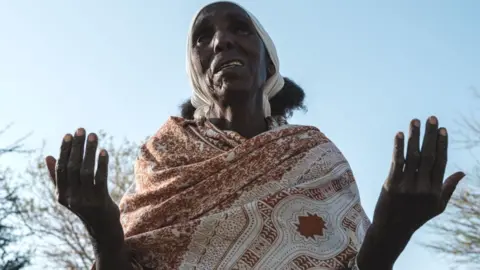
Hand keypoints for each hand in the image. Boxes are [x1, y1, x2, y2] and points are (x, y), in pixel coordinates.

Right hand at [45, 128, 122, 244]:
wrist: (102, 227)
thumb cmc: (86, 205)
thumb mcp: (70, 194)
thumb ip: (58, 177)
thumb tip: (47, 156)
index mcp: (61, 194)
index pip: (61, 168)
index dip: (64, 151)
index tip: (68, 134)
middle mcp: (71, 197)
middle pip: (73, 167)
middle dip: (77, 147)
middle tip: (81, 130)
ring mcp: (86, 199)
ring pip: (86, 171)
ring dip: (90, 151)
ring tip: (94, 136)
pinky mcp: (100, 201)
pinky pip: (101, 179)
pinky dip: (102, 164)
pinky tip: (104, 152)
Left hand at [373, 116, 464, 234]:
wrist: (392, 230)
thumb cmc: (416, 216)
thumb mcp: (437, 206)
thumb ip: (448, 187)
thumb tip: (462, 172)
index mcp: (435, 191)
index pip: (441, 162)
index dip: (442, 144)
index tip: (442, 129)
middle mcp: (422, 188)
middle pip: (428, 156)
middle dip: (430, 135)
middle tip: (431, 117)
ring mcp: (406, 186)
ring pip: (412, 157)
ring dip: (413, 137)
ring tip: (414, 121)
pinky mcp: (391, 185)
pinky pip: (396, 163)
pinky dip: (398, 148)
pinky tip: (399, 134)